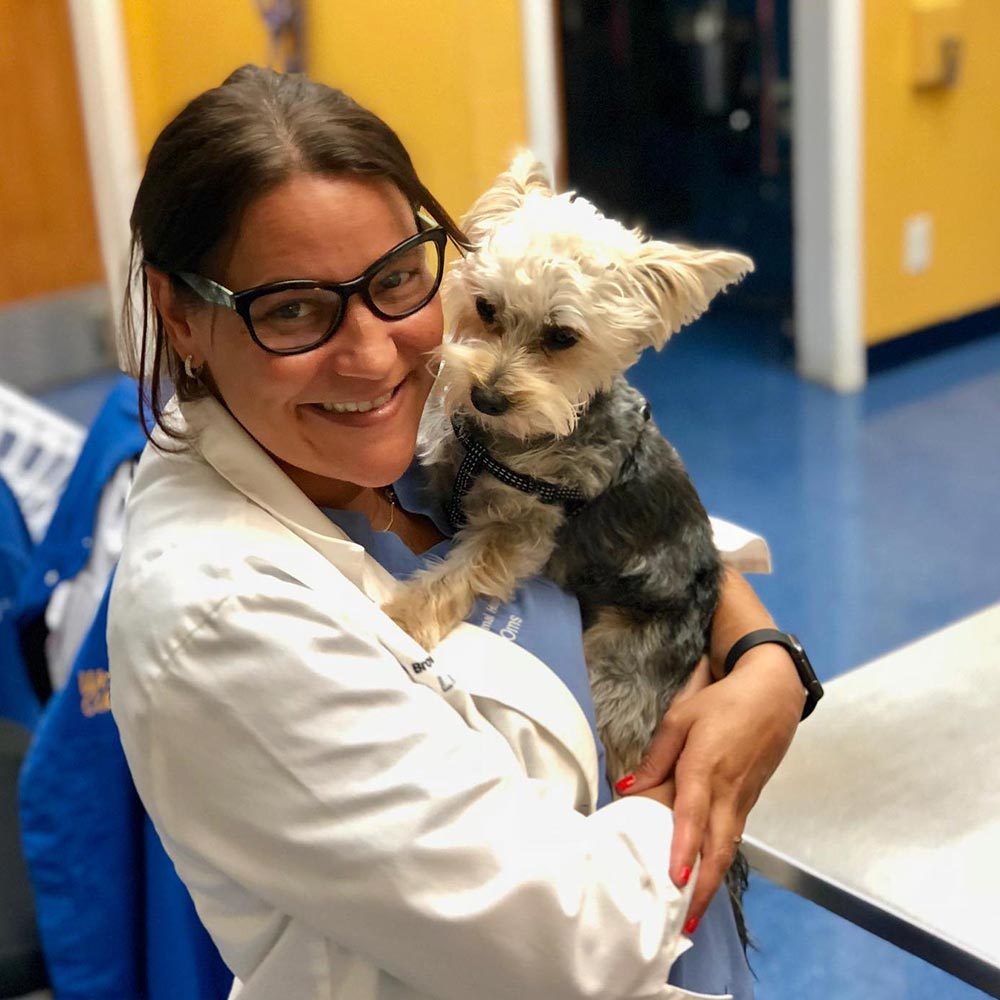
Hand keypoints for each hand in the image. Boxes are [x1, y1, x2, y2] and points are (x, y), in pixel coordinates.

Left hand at [619, 643, 803, 926]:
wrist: (772, 696)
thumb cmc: (721, 703)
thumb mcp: (680, 719)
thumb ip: (655, 758)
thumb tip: (628, 788)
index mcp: (706, 768)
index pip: (694, 815)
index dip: (684, 848)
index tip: (675, 879)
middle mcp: (728, 792)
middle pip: (718, 848)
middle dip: (703, 888)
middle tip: (686, 922)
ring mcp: (743, 799)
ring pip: (728, 848)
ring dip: (711, 881)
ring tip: (692, 911)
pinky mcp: (749, 801)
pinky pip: (733, 836)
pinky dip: (720, 860)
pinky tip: (705, 874)